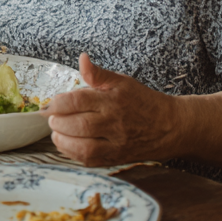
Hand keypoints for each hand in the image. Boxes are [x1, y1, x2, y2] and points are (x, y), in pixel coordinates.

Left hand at [44, 53, 181, 166]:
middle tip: (51, 118)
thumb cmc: (143, 101)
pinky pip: (91, 161)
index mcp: (112, 101)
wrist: (171, 127)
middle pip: (79, 126)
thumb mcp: (121, 81)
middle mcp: (114, 124)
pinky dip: (73, 155)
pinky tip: (67, 144)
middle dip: (58, 122)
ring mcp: (116, 144)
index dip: (58, 103)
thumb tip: (81, 58)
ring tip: (57, 131)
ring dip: (63, 141)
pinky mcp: (117, 159)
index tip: (50, 104)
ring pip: (84, 148)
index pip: (78, 102)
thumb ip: (97, 73)